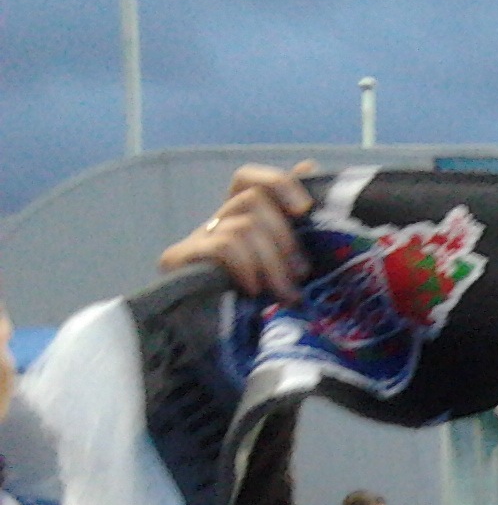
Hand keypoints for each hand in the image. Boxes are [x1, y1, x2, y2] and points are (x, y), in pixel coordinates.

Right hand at [159, 161, 316, 302]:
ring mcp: (198, 238)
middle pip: (254, 201)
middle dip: (285, 239)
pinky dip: (246, 266)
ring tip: (284, 294)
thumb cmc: (260, 301)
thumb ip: (296, 224)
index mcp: (240, 218)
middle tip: (299, 275)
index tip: (304, 210)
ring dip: (272, 262)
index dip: (278, 183)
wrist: (212, 339)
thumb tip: (309, 166)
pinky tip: (252, 289)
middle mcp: (217, 221)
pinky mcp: (181, 258)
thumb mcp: (286, 263)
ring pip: (244, 225)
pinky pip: (224, 246)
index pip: (249, 179)